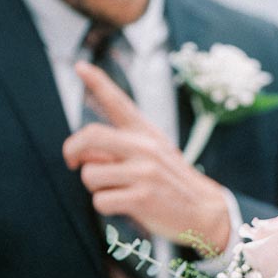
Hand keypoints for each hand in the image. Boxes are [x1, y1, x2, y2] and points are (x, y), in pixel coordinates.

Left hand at [63, 61, 230, 252]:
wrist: (205, 211)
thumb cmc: (171, 183)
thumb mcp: (155, 153)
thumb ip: (122, 146)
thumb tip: (85, 153)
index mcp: (147, 133)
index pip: (119, 103)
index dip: (98, 82)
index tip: (80, 66)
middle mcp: (145, 147)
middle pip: (91, 136)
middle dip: (72, 150)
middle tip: (73, 162)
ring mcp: (144, 172)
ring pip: (90, 174)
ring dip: (95, 187)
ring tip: (117, 190)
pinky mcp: (142, 198)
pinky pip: (100, 200)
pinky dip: (105, 206)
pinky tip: (126, 207)